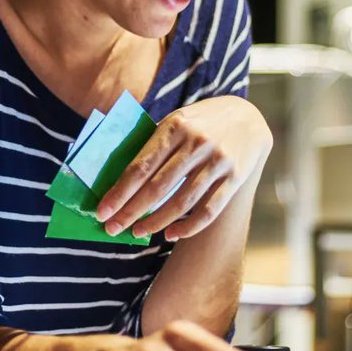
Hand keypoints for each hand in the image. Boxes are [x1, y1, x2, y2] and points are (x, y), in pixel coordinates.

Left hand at [96, 96, 271, 240]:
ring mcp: (217, 161)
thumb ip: (153, 144)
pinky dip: (188, 227)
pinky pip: (208, 210)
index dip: (119, 192)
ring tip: (137, 232)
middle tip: (112, 229)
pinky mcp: (234, 178)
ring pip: (181, 202)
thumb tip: (118, 178)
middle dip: (131, 212)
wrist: (249, 116)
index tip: (102, 212)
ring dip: (156, 222)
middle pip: (157, 187)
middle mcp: (197, 143)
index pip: (141, 166)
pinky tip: (170, 234)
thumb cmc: (200, 122)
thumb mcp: (176, 122)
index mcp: (175, 126)